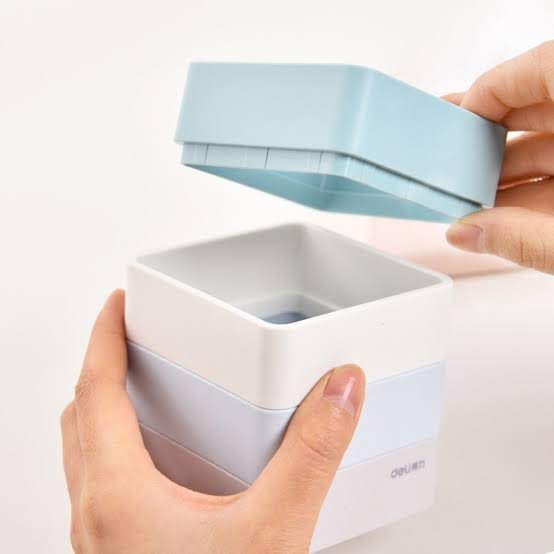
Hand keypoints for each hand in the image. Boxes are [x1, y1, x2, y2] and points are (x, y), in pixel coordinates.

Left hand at [61, 290, 364, 553]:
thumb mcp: (273, 535)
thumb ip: (311, 454)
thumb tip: (339, 392)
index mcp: (118, 495)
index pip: (96, 390)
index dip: (104, 337)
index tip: (116, 302)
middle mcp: (97, 513)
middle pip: (82, 415)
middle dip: (103, 366)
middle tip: (131, 338)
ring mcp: (102, 537)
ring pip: (86, 451)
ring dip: (106, 408)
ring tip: (144, 385)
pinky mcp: (119, 553)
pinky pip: (103, 483)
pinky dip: (122, 449)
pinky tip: (164, 459)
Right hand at [444, 41, 553, 273]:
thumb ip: (525, 238)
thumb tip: (467, 231)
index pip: (543, 67)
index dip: (490, 91)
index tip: (454, 121)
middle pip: (539, 108)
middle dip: (488, 142)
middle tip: (451, 165)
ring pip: (551, 145)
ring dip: (506, 175)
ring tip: (470, 202)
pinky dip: (534, 192)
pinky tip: (502, 215)